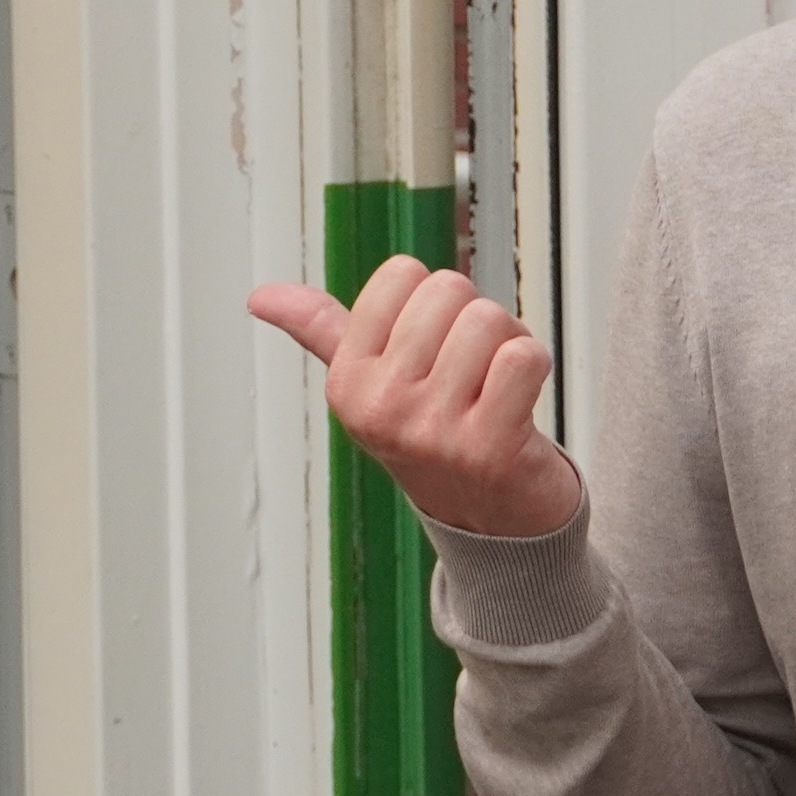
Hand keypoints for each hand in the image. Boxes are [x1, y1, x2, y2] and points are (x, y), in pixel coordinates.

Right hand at [246, 255, 583, 538]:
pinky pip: (524, 356)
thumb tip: (261, 297)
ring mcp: (433, 431)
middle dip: (472, 321)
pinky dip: (534, 368)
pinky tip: (517, 405)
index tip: (431, 348)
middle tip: (469, 373)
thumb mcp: (367, 384)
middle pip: (449, 289)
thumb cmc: (431, 434)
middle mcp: (382, 408)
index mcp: (347, 383)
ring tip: (494, 388)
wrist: (490, 521)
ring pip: (490, 319)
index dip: (430, 301)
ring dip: (508, 344)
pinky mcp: (490, 448)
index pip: (402, 273)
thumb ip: (320, 331)